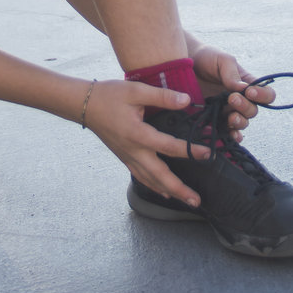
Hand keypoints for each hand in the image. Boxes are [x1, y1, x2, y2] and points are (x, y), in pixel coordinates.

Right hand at [81, 79, 209, 205]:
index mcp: (138, 135)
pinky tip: (164, 191)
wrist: (85, 105)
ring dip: (169, 192)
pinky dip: (155, 186)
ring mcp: (128, 157)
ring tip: (186, 200)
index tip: (207, 154)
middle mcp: (133, 151)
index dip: (190, 151)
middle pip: (160, 176)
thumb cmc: (110, 96)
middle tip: (196, 201)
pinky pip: (141, 177)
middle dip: (179, 190)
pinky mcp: (124, 158)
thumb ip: (162, 96)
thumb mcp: (136, 91)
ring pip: (151, 180)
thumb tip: (186, 100)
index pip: (169, 147)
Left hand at [189, 44, 274, 140]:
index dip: (263, 96)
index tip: (250, 92)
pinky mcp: (214, 120)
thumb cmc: (206, 58)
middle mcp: (240, 100)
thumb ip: (232, 74)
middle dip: (245, 107)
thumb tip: (244, 89)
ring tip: (230, 116)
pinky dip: (230, 136)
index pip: (266, 94)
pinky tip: (230, 136)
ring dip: (239, 122)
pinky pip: (226, 132)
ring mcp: (226, 111)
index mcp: (246, 84)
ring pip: (242, 123)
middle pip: (253, 111)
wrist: (181, 65)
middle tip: (231, 98)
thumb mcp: (221, 61)